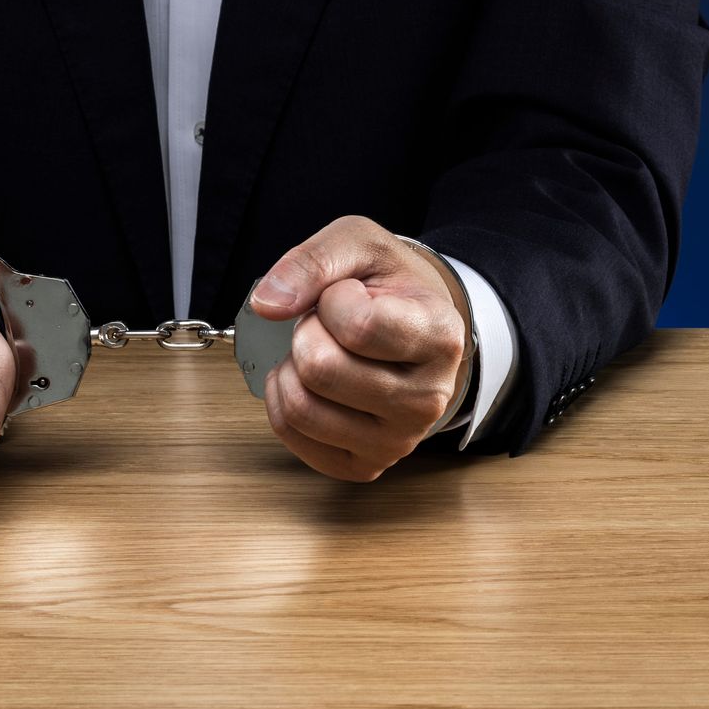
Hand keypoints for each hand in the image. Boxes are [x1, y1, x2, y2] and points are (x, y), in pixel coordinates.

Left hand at [248, 216, 470, 481]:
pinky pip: (291, 434)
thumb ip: (314, 261)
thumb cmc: (388, 285)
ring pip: (301, 407)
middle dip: (307, 332)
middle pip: (320, 369)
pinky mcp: (365, 465)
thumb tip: (268, 304)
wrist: (412, 324)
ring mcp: (398, 439)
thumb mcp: (361, 244)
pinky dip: (283, 398)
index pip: (357, 326)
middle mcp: (428, 398)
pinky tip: (309, 381)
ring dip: (292, 366)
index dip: (333, 298)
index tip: (350, 294)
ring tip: (320, 350)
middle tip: (329, 323)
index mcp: (441, 338)